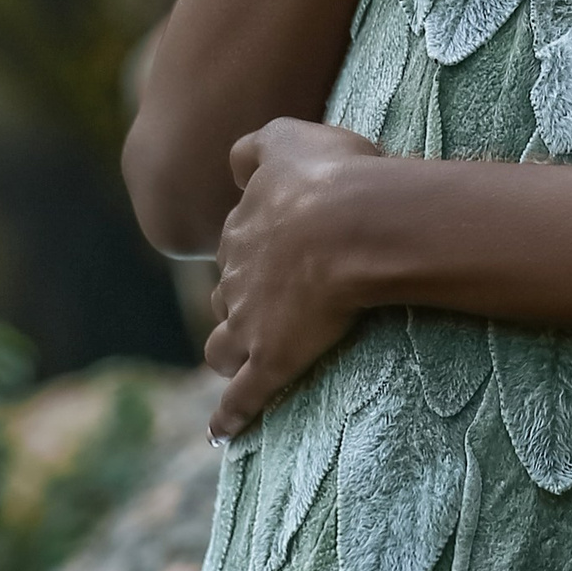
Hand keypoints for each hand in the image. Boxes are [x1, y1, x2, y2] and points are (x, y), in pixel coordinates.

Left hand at [205, 118, 384, 434]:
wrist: (349, 225)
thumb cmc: (333, 176)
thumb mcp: (291, 137)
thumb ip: (259, 146)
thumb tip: (237, 160)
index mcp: (243, 227)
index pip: (238, 241)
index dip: (257, 249)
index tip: (279, 252)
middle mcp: (235, 276)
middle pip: (227, 293)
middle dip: (240, 300)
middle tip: (271, 306)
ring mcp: (249, 322)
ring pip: (222, 344)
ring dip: (229, 352)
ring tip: (241, 362)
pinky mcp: (270, 360)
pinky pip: (243, 397)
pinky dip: (230, 416)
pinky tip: (222, 432)